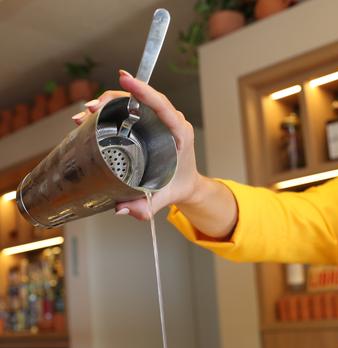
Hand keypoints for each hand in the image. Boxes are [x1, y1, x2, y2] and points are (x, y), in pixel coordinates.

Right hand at [71, 70, 200, 220]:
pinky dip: (109, 111)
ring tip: (83, 115)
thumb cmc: (179, 187)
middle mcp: (169, 123)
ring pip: (132, 102)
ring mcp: (158, 121)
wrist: (186, 185)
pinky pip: (128, 110)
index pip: (162, 106)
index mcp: (179, 134)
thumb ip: (146, 206)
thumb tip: (122, 209)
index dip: (144, 91)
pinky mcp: (147, 124)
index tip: (127, 81)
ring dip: (106, 103)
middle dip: (113, 98)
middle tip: (90, 109)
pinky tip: (89, 118)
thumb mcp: (164, 198)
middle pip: (141, 99)